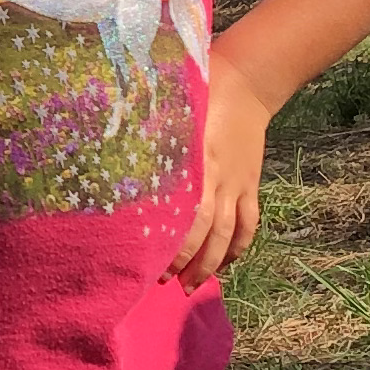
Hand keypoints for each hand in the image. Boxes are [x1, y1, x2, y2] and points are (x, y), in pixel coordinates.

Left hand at [170, 60, 271, 285]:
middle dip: (190, 262)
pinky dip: (239, 246)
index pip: (189, 215)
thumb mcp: (171, 113)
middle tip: (167, 284)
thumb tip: (118, 159)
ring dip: (214, 263)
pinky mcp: (251, 184)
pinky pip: (249, 223)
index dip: (174, 243)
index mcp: (199, 162)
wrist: (247, 84)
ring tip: (194, 285)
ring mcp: (239, 184)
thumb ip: (152, 139)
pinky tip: (225, 262)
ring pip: (231, 234)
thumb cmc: (200, 93)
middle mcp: (222, 180)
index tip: (152, 262)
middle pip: (209, 232)